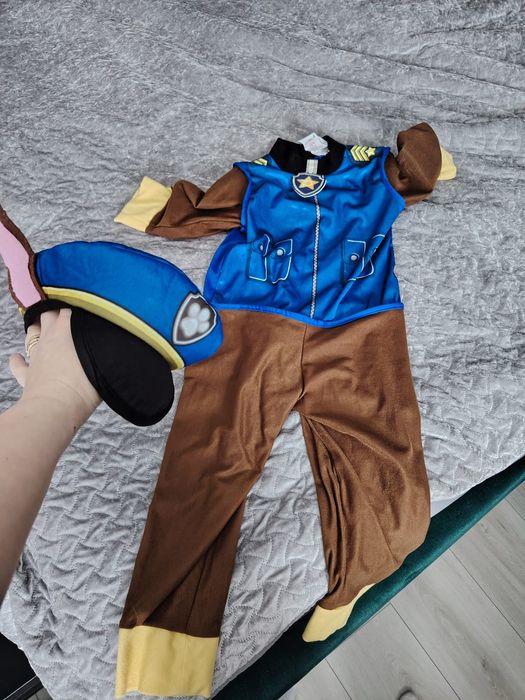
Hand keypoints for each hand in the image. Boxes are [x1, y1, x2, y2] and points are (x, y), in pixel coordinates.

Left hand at [9, 309, 99, 428]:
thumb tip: (111, 342)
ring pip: (31, 334)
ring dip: (36, 330)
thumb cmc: (84, 385)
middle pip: (46, 315)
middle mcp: (48, 339)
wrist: (57, 408)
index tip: (83, 309)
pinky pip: (18, 365)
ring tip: (43, 329)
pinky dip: (17, 360)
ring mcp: (36, 356)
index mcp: (66, 330)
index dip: (74, 308)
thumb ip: (105, 347)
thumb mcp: (104, 361)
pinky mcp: (27, 375)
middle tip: (63, 315)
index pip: (68, 309)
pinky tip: (17, 357)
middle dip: (53, 312)